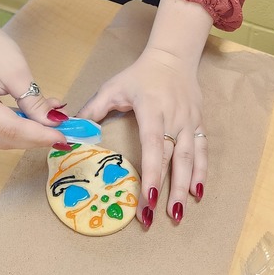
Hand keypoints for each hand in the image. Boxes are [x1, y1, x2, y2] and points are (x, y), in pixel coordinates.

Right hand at [0, 7, 70, 150]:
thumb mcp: (16, 71)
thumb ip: (34, 101)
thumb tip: (56, 123)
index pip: (9, 129)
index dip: (38, 135)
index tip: (64, 137)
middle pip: (5, 138)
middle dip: (36, 135)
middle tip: (64, 129)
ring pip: (2, 138)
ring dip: (29, 132)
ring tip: (54, 120)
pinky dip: (19, 127)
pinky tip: (37, 118)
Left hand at [77, 45, 206, 227]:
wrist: (173, 57)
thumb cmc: (139, 75)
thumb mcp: (113, 87)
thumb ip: (93, 109)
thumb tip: (72, 132)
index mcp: (151, 108)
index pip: (154, 144)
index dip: (152, 172)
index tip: (148, 198)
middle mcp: (174, 116)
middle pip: (172, 157)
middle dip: (167, 189)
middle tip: (159, 217)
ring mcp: (189, 121)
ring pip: (190, 158)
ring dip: (184, 186)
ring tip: (177, 213)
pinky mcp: (199, 123)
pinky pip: (202, 151)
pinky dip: (201, 172)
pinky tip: (196, 193)